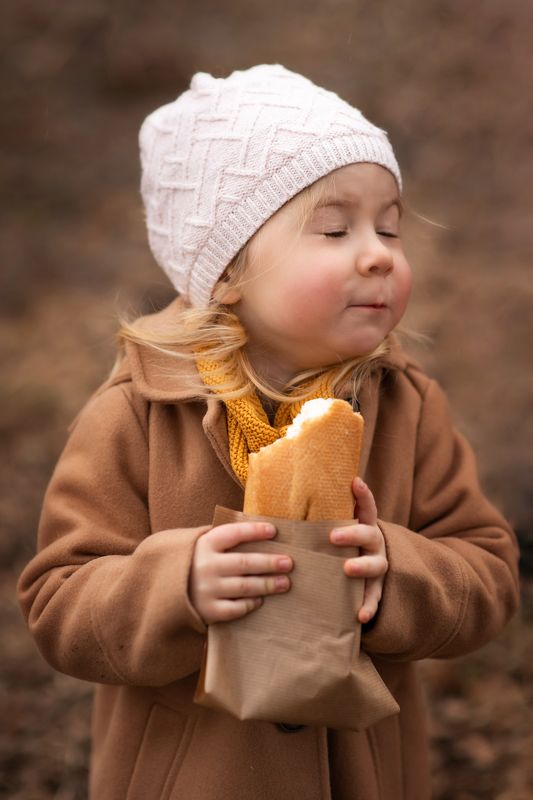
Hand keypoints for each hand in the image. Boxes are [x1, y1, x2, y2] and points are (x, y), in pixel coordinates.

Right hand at [189, 521, 293, 624]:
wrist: (162, 590)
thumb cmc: (192, 562)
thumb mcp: (200, 543)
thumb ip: (223, 538)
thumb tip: (261, 530)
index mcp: (204, 544)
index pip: (234, 533)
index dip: (255, 531)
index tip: (274, 531)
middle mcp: (205, 566)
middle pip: (245, 563)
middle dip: (270, 562)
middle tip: (289, 563)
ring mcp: (206, 590)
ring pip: (245, 586)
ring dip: (268, 584)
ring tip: (285, 582)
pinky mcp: (207, 610)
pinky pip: (236, 608)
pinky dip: (251, 603)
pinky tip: (261, 599)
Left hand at [329, 478, 387, 624]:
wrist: (362, 567)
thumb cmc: (339, 541)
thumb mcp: (334, 525)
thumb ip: (318, 513)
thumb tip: (283, 494)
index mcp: (363, 524)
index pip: (366, 506)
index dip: (362, 494)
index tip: (355, 482)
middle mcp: (373, 542)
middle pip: (369, 535)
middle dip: (352, 534)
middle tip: (333, 536)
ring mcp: (376, 565)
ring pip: (376, 565)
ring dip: (362, 567)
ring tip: (347, 569)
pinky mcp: (374, 587)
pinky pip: (374, 597)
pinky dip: (368, 606)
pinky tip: (360, 616)